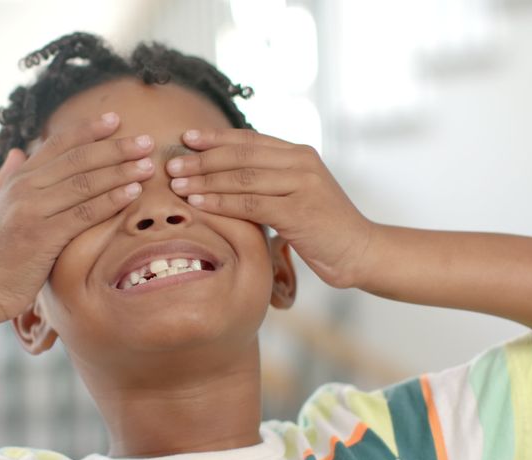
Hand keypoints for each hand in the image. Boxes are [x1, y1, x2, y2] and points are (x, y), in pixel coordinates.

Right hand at [0, 112, 154, 321]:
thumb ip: (8, 178)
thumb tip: (18, 151)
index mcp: (18, 178)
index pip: (58, 144)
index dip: (89, 130)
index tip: (116, 120)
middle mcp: (24, 188)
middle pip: (78, 159)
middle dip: (116, 148)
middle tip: (147, 141)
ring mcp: (32, 210)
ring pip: (85, 183)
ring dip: (121, 172)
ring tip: (148, 165)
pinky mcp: (42, 236)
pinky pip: (84, 213)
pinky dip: (111, 201)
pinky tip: (133, 194)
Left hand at [166, 128, 373, 288]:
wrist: (360, 250)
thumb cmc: (323, 227)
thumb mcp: (297, 195)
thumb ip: (271, 181)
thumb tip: (228, 177)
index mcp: (299, 153)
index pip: (250, 138)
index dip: (216, 137)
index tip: (186, 138)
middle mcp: (301, 162)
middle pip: (241, 154)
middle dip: (203, 158)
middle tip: (172, 164)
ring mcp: (302, 185)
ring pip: (242, 177)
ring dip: (205, 180)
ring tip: (177, 183)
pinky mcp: (299, 211)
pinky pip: (251, 204)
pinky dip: (221, 203)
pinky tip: (198, 203)